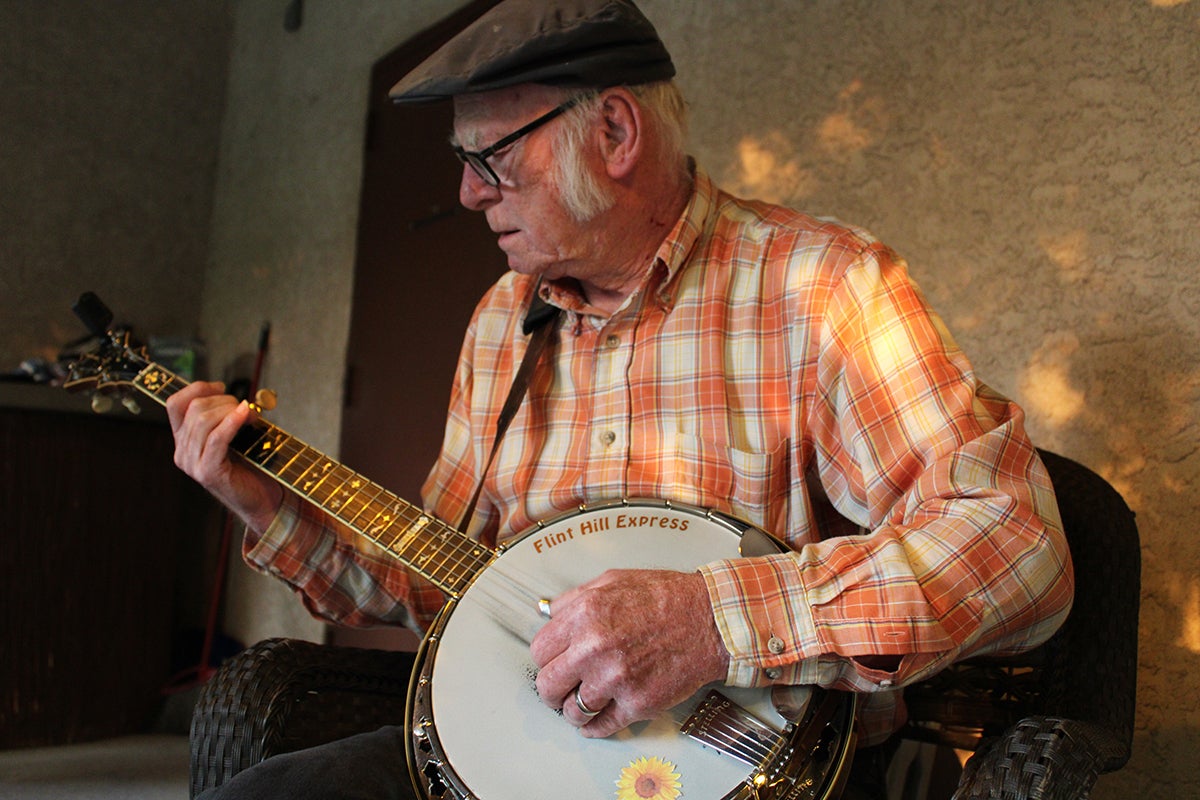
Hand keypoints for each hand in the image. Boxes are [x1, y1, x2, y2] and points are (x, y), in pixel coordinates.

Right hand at [165, 380, 283, 533]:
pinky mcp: (208, 472)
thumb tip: (238, 399)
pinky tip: (245, 414)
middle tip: (247, 408)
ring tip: (252, 416)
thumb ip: (228, 417)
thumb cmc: (251, 466)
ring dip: (231, 411)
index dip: (197, 388)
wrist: (262, 499)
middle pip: (194, 409)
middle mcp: (182, 452)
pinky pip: (216, 439)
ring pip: (204, 421)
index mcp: (183, 441)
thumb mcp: (234, 435)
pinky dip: (232, 422)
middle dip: (223, 401)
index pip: (175, 404)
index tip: (222, 387)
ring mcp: (192, 464)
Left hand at [530, 569, 729, 737]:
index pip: (539, 651)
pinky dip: (595, 727)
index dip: (546, 659)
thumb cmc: (668, 598)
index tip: (553, 663)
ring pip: (572, 711)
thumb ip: (575, 599)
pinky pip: (602, 726)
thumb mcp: (613, 580)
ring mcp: (615, 679)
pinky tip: (596, 719)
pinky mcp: (637, 703)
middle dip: (551, 690)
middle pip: (548, 685)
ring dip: (574, 710)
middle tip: (560, 690)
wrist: (710, 619)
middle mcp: (595, 648)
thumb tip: (550, 615)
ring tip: (583, 703)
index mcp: (585, 615)